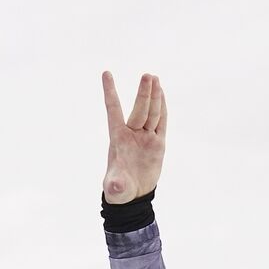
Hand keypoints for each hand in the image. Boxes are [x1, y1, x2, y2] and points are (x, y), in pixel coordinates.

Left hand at [101, 71, 166, 204]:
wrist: (133, 195)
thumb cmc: (119, 189)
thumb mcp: (116, 189)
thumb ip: (115, 185)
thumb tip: (115, 187)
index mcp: (118, 139)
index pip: (113, 110)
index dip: (110, 92)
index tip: (106, 73)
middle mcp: (132, 134)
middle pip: (139, 110)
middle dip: (143, 94)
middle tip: (147, 76)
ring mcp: (145, 137)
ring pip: (151, 113)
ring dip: (153, 96)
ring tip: (154, 78)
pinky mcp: (157, 143)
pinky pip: (161, 122)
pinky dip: (162, 108)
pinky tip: (162, 93)